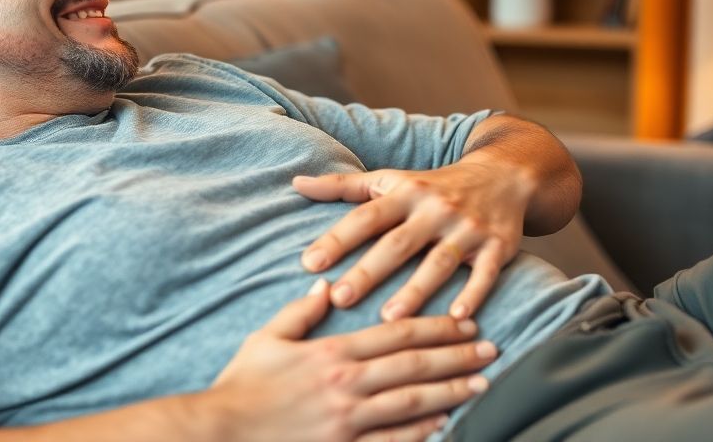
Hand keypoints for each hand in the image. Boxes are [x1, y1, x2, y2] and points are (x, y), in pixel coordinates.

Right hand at [209, 279, 496, 441]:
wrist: (222, 431)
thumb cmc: (242, 386)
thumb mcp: (266, 339)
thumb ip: (300, 312)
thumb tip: (326, 286)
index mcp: (331, 353)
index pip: (395, 334)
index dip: (434, 327)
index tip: (463, 322)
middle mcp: (347, 384)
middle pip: (413, 365)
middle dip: (456, 355)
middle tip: (490, 349)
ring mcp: (349, 419)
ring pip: (412, 401)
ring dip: (451, 390)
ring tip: (480, 383)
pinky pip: (392, 440)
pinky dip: (421, 432)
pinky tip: (445, 422)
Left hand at [294, 161, 528, 321]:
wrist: (503, 176)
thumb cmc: (432, 186)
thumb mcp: (390, 178)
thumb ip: (342, 186)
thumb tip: (296, 184)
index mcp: (404, 193)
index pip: (365, 217)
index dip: (337, 239)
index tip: (309, 263)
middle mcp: (434, 209)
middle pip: (397, 243)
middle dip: (369, 271)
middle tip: (341, 298)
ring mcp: (467, 228)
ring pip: (438, 262)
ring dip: (415, 291)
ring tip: (389, 319)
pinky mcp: (498, 246)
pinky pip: (484, 273)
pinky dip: (473, 294)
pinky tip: (456, 318)